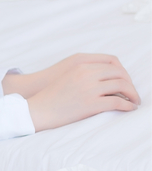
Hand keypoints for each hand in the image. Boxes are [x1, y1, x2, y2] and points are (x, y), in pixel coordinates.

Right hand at [5, 54, 134, 99]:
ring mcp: (89, 88)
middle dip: (130, 83)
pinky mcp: (91, 104)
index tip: (125, 80)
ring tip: (134, 101)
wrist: (36, 109)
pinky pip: (117, 102)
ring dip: (132, 94)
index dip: (123, 71)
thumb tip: (103, 77)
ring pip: (122, 86)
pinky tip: (129, 108)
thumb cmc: (50, 95)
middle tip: (132, 92)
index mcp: (81, 63)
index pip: (112, 61)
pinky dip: (127, 105)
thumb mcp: (67, 75)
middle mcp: (87, 73)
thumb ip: (84, 71)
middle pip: (119, 73)